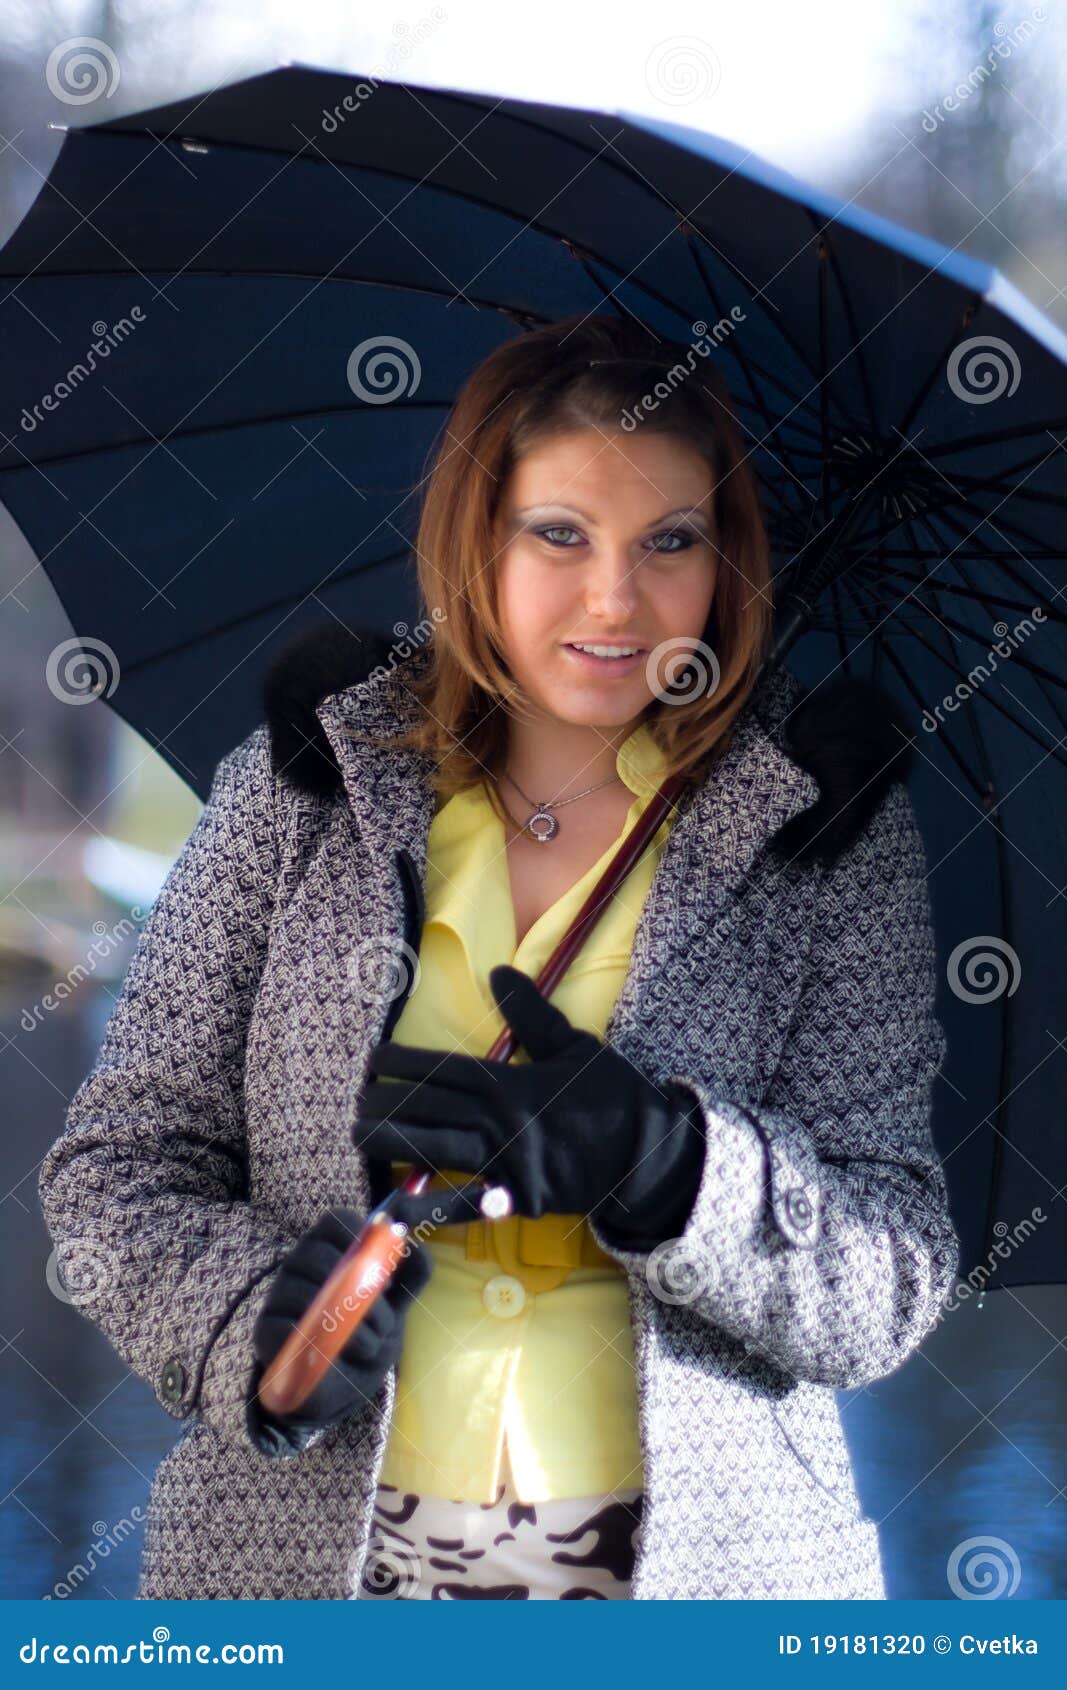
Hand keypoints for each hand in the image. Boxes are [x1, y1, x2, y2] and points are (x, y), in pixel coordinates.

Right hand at [249, 1180, 487, 1451]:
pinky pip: (288, 1326)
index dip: (361, 1236)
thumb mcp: (395, 1307)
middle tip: (385, 1322)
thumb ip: (411, 1276)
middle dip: (362, 1289)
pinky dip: (322, 1343)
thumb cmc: (364, 1336)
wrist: (337, 1389)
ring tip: (369, 1345)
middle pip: (319, 1253)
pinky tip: (339, 1355)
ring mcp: (279, 1296)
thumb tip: (416, 1248)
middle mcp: (299, 1265)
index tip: (385, 1269)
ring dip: (348, 1322)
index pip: (335, 1221)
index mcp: (329, 1249)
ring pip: (306, 1292)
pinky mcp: (266, 1330)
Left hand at [351, 963, 706, 1244]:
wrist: (648, 1154)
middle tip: (357, 1102)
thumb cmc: (613, 1095)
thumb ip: (531, 1012)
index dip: (402, 1064)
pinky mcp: (517, 1198)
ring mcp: (506, 1162)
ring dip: (391, 1144)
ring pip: (434, 1151)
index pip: (441, 1069)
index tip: (373, 1061)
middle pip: (427, 1110)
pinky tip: (396, 1208)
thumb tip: (499, 971)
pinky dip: (429, 1208)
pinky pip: (465, 1205)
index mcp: (510, 1082)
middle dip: (385, 1104)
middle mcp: (501, 1121)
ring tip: (360, 1138)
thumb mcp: (575, 1045)